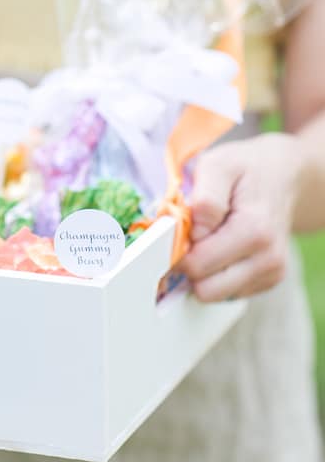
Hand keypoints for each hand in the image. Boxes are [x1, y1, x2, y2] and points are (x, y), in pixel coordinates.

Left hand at [179, 133, 304, 302]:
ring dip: (202, 271)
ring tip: (208, 239)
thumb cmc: (245, 170)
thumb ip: (205, 199)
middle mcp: (268, 259)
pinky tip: (222, 248)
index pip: (197, 263)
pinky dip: (216, 275)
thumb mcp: (218, 166)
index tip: (177, 227)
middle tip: (190, 235)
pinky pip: (226, 293)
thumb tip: (193, 234)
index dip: (178, 246)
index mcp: (254, 231)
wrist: (282, 177)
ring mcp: (271, 274)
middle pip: (204, 288)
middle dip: (189, 263)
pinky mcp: (268, 282)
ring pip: (213, 295)